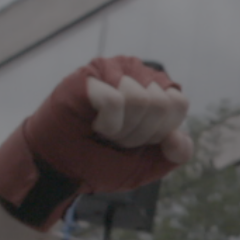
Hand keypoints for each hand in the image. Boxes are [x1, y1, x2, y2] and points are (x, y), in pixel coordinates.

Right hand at [0, 56, 194, 228]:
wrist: (61, 170)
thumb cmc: (101, 160)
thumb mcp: (148, 164)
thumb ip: (176, 152)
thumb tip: (178, 137)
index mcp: (154, 86)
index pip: (178, 104)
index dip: (159, 132)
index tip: (135, 140)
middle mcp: (134, 71)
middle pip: (161, 103)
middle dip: (140, 133)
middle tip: (115, 138)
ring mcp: (110, 69)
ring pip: (140, 99)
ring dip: (122, 130)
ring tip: (103, 131)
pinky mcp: (88, 77)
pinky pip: (116, 101)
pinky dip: (107, 124)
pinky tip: (92, 125)